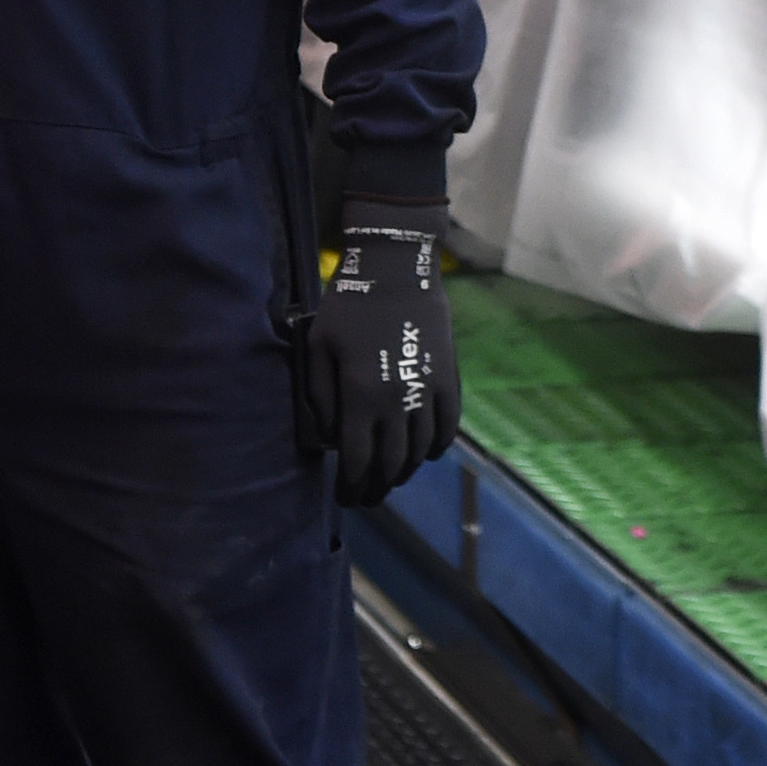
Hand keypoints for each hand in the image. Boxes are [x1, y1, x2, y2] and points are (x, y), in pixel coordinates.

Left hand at [303, 196, 459, 507]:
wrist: (396, 268)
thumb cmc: (347, 306)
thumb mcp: (318, 347)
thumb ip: (320, 398)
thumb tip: (330, 439)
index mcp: (360, 396)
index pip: (358, 461)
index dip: (351, 486)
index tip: (344, 497)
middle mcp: (397, 401)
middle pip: (391, 465)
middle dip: (376, 489)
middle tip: (366, 497)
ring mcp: (427, 391)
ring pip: (420, 452)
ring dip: (405, 472)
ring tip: (391, 478)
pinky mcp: (448, 378)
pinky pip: (448, 427)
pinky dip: (437, 448)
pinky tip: (426, 454)